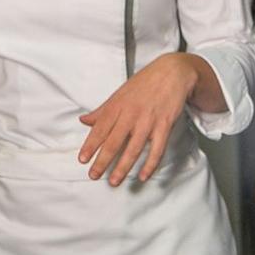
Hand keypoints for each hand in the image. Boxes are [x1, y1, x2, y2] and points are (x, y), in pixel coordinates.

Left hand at [78, 53, 197, 184]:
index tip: (82, 160)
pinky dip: (150, 165)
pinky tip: (142, 176)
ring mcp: (148, 121)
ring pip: (133, 149)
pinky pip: (156, 150)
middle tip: (94, 175)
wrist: (172, 72)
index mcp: (117, 106)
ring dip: (123, 167)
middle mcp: (131, 114)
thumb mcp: (119, 94)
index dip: (90, 145)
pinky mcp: (164, 125)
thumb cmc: (145, 83)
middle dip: (102, 161)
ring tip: (114, 181)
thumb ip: (102, 110)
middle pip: (114, 142)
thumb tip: (84, 120)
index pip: (100, 129)